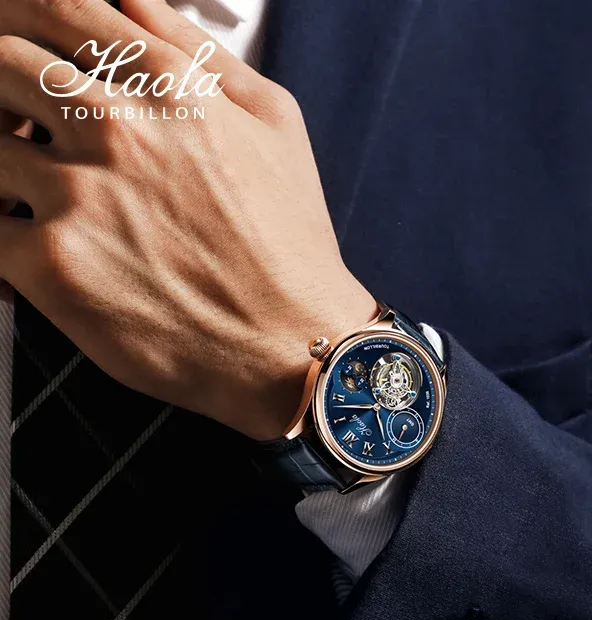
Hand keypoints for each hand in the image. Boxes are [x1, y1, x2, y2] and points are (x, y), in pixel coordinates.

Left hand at [0, 0, 375, 439]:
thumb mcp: (276, 124)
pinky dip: (4, 228)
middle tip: (29, 123)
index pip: (58, 4)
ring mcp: (78, 195)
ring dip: (5, 159)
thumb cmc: (290, 244)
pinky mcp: (51, 265)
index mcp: (170, 86)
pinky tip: (37, 245)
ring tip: (40, 190)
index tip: (24, 40)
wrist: (292, 344)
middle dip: (5, 85)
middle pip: (0, 59)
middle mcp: (117, 129)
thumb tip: (138, 5)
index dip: (24, 15)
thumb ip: (203, 53)